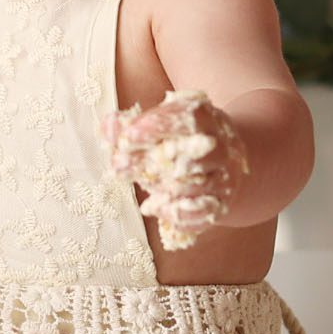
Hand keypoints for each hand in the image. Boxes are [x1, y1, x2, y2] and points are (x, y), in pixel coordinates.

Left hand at [99, 90, 249, 248]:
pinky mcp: (222, 204)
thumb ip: (128, 127)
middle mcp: (221, 148)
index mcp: (207, 120)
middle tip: (119, 165)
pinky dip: (182, 215)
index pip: (189, 118)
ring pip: (202, 185)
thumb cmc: (179, 142)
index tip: (127, 136)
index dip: (158, 126)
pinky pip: (205, 213)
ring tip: (136, 189)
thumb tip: (108, 128)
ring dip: (166, 189)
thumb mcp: (157, 127)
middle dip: (157, 159)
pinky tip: (157, 209)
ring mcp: (224, 178)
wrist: (221, 165)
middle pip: (197, 154)